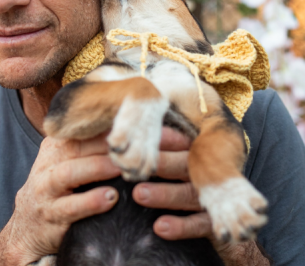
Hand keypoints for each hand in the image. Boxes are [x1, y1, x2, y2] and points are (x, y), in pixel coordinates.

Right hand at [0, 134, 121, 264]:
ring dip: (97, 168)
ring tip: (121, 168)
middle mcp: (47, 165)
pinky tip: (111, 198)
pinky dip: (91, 201)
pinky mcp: (51, 215)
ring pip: (69, 173)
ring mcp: (45, 190)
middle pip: (74, 147)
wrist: (26, 228)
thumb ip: (87, 148)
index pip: (79, 131)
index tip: (133, 125)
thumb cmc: (57, 192)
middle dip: (105, 145)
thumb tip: (126, 129)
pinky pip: (70, 207)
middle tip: (133, 145)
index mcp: (53, 148)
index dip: (105, 126)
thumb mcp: (64, 164)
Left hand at [132, 128, 268, 264]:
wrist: (239, 218)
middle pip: (185, 165)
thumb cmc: (196, 179)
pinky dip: (181, 226)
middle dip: (162, 163)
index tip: (140, 138)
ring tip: (139, 194)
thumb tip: (125, 139)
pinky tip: (160, 227)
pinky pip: (199, 224)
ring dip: (164, 194)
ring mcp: (214, 198)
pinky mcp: (217, 223)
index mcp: (199, 153)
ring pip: (188, 193)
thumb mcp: (186, 160)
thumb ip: (164, 148)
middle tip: (135, 165)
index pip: (182, 141)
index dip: (164, 139)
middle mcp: (207, 173)